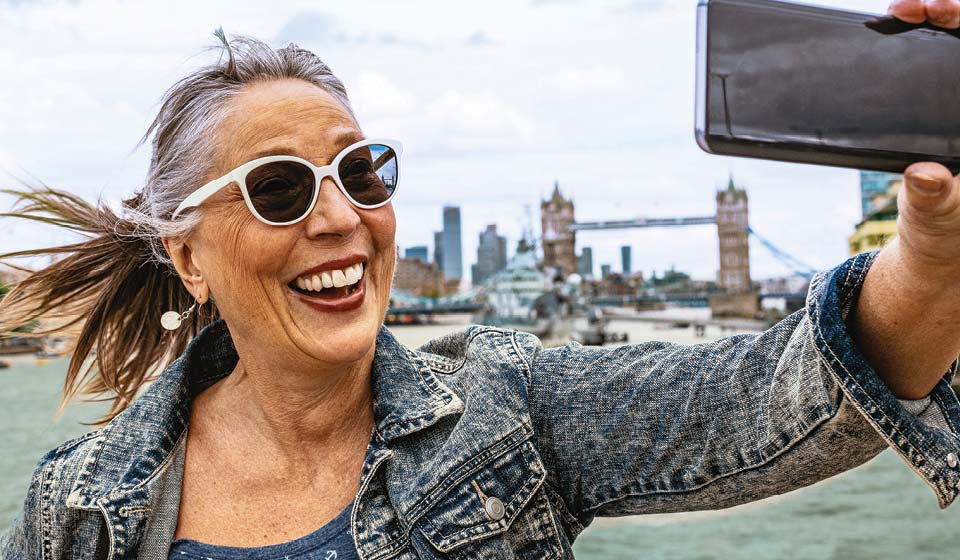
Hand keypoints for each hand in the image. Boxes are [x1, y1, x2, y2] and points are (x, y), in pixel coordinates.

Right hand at [885, 1, 959, 276]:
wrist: (935, 241)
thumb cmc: (943, 231)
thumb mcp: (934, 217)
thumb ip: (931, 197)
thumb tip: (925, 175)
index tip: (939, 16)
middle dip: (949, 17)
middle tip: (910, 9)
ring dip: (936, 24)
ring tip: (903, 11)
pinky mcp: (953, 110)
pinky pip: (944, 64)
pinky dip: (924, 40)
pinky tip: (901, 27)